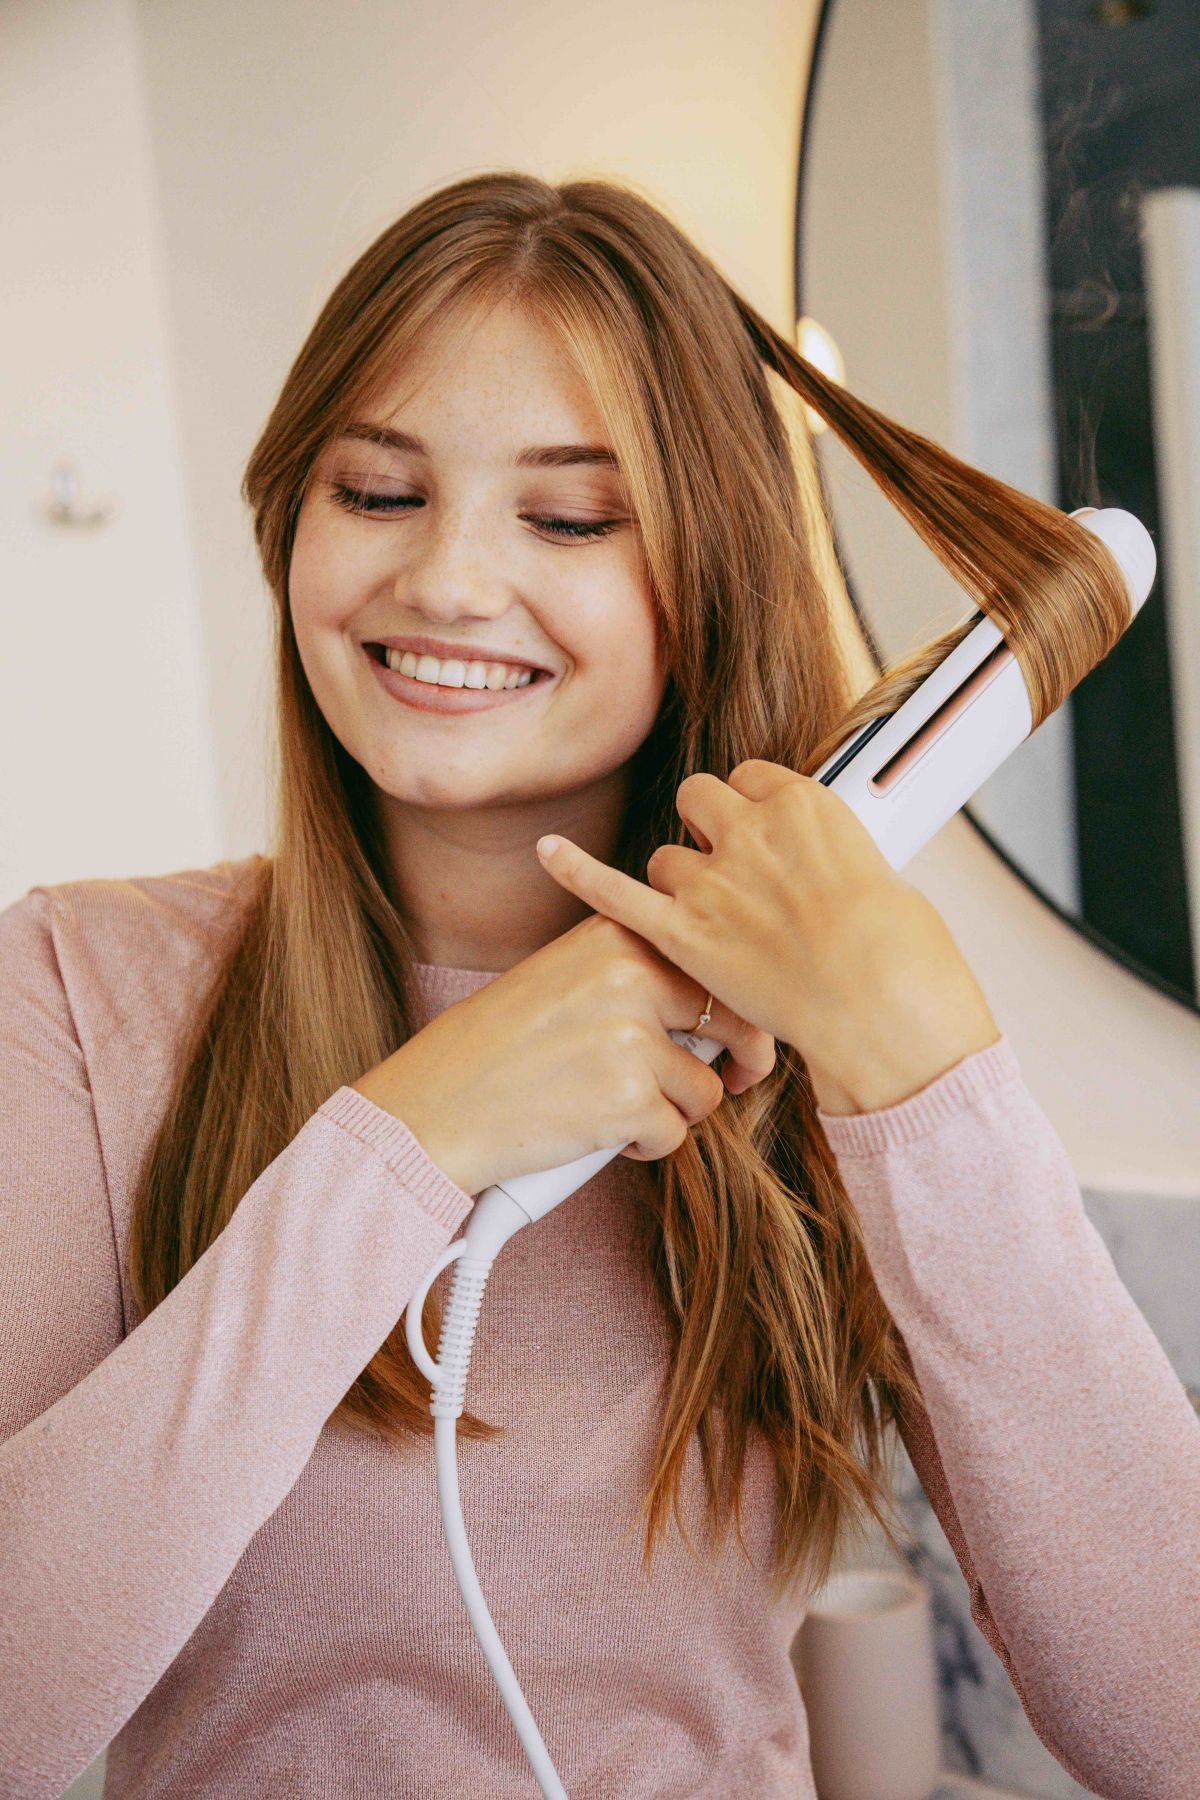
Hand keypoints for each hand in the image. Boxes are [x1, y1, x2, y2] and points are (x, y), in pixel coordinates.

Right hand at [349, 910, 776, 1195]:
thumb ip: (631, 978)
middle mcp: (628, 974)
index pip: (709, 959)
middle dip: (741, 1058)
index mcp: (612, 935)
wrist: (431, 1106)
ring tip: (614, 1109)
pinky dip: (644, 1146)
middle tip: (738, 1080)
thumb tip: (715, 1007)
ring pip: (706, 1088)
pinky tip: (594, 1134)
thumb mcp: (562, 979)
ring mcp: (630, 1036)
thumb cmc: (492, 1050)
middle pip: (733, 1017)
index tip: (740, 1025)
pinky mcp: (628, 1099)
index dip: (735, 1000)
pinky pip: (675, 1134)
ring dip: (673, 1111)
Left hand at [536, 759, 1000, 1114]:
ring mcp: (713, 881)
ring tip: (710, 924)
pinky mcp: (684, 934)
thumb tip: (826, 870)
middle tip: (728, 871)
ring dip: (679, 883)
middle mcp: (752, 831)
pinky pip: (617, 892)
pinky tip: (548, 851)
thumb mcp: (884, 879)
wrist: (886, 1010)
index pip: (752, 779)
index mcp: (805, 804)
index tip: (760, 835)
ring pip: (666, 858)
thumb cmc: (902, 955)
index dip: (751, 811)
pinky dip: (578, 870)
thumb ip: (833, 861)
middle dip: (708, 830)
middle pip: (699, 800)